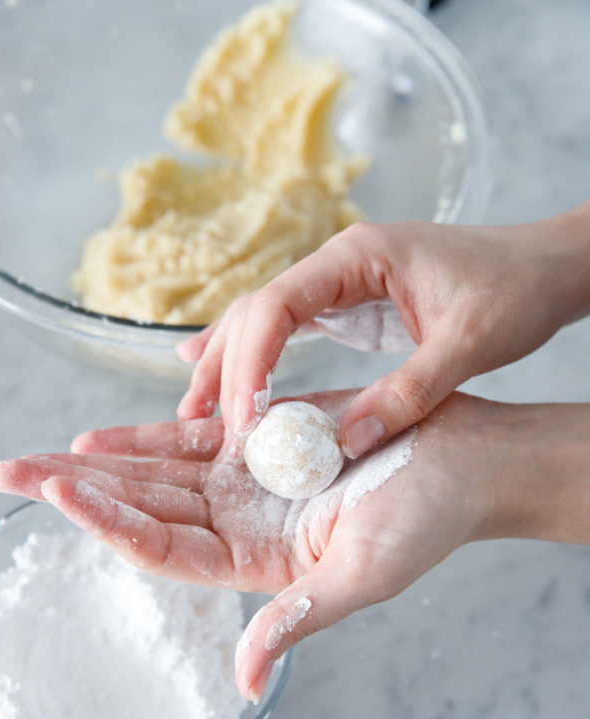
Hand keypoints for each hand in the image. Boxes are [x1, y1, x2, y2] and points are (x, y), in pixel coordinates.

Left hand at [0, 391, 527, 702]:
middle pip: (145, 510)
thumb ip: (300, 618)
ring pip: (158, 474)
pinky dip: (148, 436)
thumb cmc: (428, 517)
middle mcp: (242, 525)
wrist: (463, 458)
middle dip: (79, 491)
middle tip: (11, 472)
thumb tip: (247, 679)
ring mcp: (248, 483)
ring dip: (101, 463)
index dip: (112, 521)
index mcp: (259, 563)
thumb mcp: (365, 574)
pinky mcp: (263, 442)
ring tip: (41, 456)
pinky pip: (192, 440)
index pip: (166, 547)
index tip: (59, 492)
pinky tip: (102, 437)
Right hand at [176, 203, 589, 455]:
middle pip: (256, 309)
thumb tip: (346, 442)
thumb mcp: (469, 345)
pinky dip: (255, 354)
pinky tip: (224, 375)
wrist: (544, 268)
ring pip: (263, 318)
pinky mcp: (350, 303)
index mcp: (360, 256)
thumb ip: (410, 393)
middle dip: (224, 365)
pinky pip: (288, 328)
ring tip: (193, 408)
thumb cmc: (515, 291)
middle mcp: (339, 262)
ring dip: (229, 362)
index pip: (278, 303)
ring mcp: (341, 281)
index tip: (241, 418)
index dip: (250, 360)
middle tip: (195, 421)